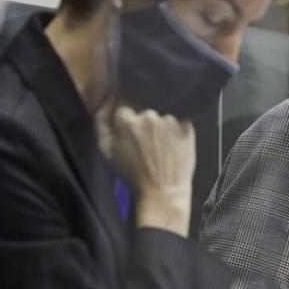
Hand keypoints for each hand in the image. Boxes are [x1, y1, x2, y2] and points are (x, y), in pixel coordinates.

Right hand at [108, 105, 194, 235]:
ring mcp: (169, 118)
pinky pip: (178, 114)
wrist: (162, 190)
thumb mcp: (106, 149)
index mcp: (126, 119)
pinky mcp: (186, 124)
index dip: (128, 108)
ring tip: (159, 135)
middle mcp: (148, 114)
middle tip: (146, 131)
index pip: (125, 99)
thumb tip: (108, 98)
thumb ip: (101, 120)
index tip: (132, 119)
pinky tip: (171, 137)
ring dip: (160, 116)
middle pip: (144, 101)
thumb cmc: (132, 172)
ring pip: (162, 107)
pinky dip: (174, 122)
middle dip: (143, 110)